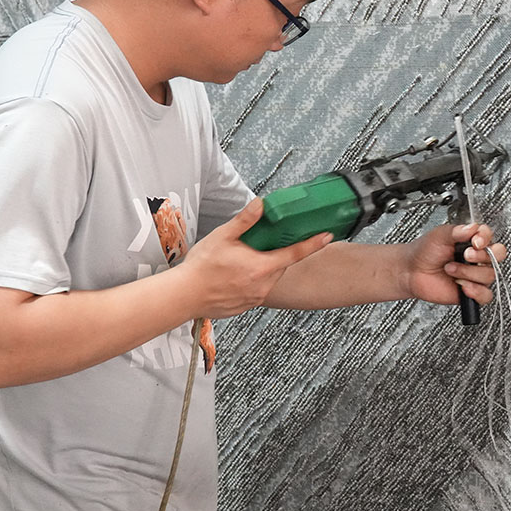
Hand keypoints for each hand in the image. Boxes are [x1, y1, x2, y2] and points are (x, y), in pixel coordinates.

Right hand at [179, 197, 332, 318]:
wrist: (184, 296)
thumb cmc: (201, 268)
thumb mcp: (223, 236)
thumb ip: (245, 220)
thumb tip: (261, 204)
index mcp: (261, 267)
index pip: (295, 253)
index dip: (313, 243)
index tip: (327, 236)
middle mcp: (263, 285)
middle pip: (282, 265)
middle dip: (278, 252)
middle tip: (264, 242)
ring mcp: (256, 298)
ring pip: (270, 278)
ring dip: (264, 266)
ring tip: (243, 258)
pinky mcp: (247, 305)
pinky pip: (259, 289)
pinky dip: (254, 279)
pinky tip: (236, 273)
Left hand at [404, 223, 506, 305]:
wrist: (411, 271)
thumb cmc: (424, 252)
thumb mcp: (439, 236)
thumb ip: (456, 231)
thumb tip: (473, 227)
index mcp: (470, 241)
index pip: (489, 237)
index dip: (486, 239)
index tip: (475, 241)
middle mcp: (476, 258)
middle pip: (497, 255)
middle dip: (482, 256)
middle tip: (466, 255)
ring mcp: (474, 275)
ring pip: (489, 275)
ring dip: (468, 272)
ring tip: (450, 269)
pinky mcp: (471, 291)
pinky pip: (485, 295)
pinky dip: (475, 291)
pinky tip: (462, 285)